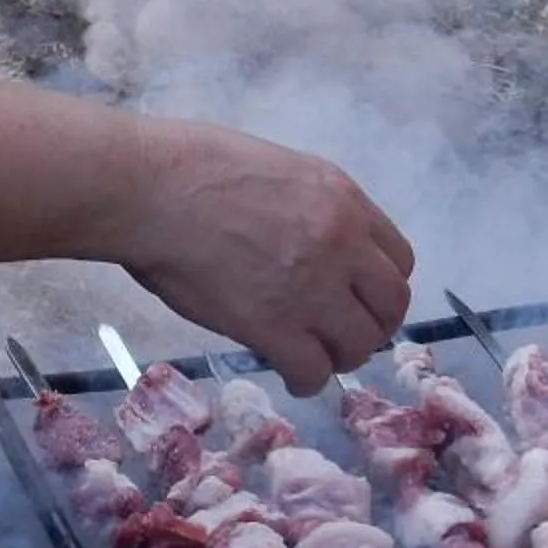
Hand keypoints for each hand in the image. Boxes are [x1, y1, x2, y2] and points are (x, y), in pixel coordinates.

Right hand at [113, 120, 412, 394]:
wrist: (150, 190)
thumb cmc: (192, 167)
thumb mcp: (277, 168)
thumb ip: (308, 206)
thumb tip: (307, 238)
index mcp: (342, 199)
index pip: (398, 259)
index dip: (379, 286)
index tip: (358, 297)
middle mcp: (341, 243)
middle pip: (390, 305)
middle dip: (372, 326)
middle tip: (343, 335)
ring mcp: (311, 287)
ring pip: (359, 343)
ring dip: (341, 355)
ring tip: (315, 357)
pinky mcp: (274, 326)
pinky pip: (313, 370)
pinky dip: (306, 380)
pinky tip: (291, 375)